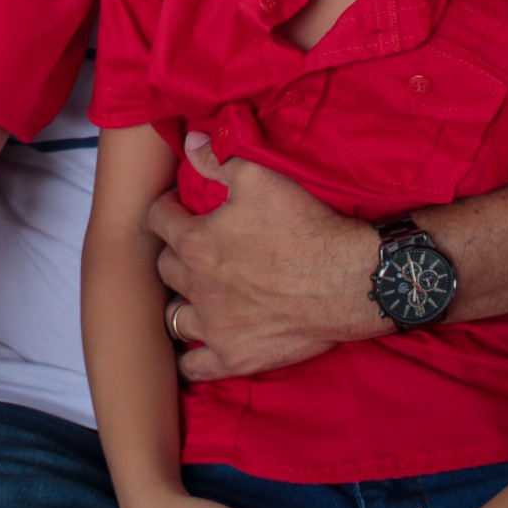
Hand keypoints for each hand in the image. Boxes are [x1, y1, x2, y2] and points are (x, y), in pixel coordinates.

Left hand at [149, 132, 382, 381]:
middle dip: (174, 254)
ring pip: (173, 316)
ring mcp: (214, 326)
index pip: (158, 219)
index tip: (176, 206)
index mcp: (196, 242)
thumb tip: (189, 140)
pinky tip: (197, 348)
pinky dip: (191, 358)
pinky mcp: (234, 357)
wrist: (349, 279)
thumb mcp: (260, 177)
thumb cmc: (305, 224)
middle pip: (165, 268)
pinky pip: (193, 367)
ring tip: (195, 294)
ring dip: (181, 302)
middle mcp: (196, 286)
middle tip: (192, 248)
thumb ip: (217, 159)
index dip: (166, 208)